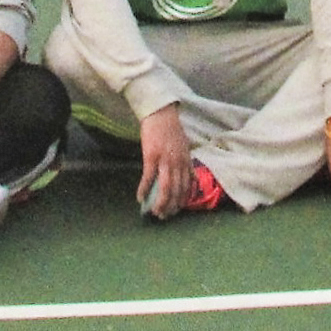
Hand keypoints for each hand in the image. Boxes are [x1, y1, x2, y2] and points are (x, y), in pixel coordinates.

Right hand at [137, 105, 193, 219]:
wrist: (161, 113)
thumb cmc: (171, 128)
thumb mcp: (184, 146)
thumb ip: (186, 162)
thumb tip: (190, 176)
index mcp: (186, 160)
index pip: (187, 186)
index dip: (182, 201)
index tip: (176, 210)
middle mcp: (178, 163)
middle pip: (176, 191)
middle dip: (170, 206)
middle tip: (164, 216)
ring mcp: (165, 160)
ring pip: (165, 188)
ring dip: (159, 203)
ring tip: (154, 212)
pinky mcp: (151, 157)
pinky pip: (148, 178)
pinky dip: (144, 190)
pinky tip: (140, 198)